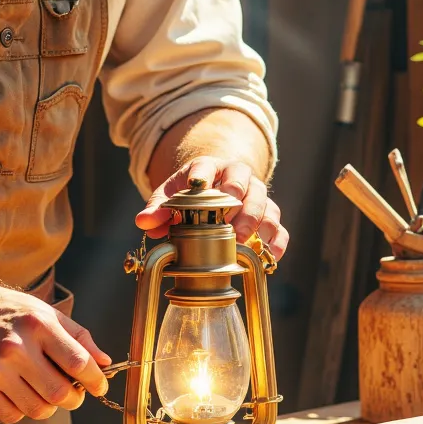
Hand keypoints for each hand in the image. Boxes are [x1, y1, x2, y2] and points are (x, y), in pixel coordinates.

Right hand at [0, 274, 111, 423]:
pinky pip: (12, 415)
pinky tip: (17, 391)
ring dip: (47, 406)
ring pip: (38, 410)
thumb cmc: (6, 310)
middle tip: (70, 392)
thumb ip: (78, 337)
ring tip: (40, 388)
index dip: (96, 381)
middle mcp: (17, 347)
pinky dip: (21, 410)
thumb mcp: (44, 312)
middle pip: (61, 394)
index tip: (98, 386)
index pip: (79, 363)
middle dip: (73, 399)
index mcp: (39, 324)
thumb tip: (105, 363)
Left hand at [135, 154, 288, 259]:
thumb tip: (143, 222)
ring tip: (244, 241)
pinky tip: (269, 257)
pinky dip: (275, 242)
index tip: (197, 183)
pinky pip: (279, 228)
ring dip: (257, 223)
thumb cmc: (190, 193)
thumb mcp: (171, 195)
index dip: (203, 173)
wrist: (215, 188)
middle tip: (228, 225)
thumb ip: (157, 208)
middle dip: (237, 204)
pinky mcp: (269, 215)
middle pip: (244, 183)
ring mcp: (257, 196)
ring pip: (266, 204)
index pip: (207, 166)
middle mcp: (238, 177)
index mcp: (209, 167)